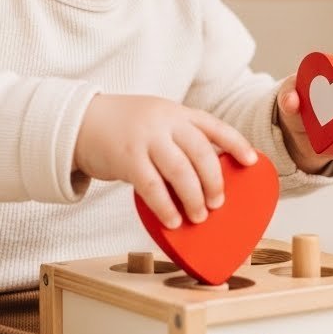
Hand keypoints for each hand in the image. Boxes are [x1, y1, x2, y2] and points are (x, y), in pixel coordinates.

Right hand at [73, 94, 256, 227]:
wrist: (80, 121)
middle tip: (218, 203)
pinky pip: (151, 186)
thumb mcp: (156, 120)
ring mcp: (145, 138)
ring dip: (194, 198)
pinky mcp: (126, 158)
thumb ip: (179, 138)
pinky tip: (173, 221)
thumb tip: (206, 175)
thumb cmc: (123, 128)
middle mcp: (164, 122)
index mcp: (176, 113)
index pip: (214, 125)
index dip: (236, 143)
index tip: (252, 161)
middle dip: (214, 181)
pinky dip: (166, 206)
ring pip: (180, 171)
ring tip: (199, 217)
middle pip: (201, 152)